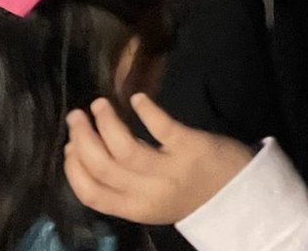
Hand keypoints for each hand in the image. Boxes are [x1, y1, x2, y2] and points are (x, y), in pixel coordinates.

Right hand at [64, 95, 253, 225]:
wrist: (239, 193)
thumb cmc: (190, 193)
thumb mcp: (151, 201)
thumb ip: (123, 186)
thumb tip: (86, 154)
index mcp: (135, 209)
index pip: (91, 193)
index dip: (74, 168)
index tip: (68, 145)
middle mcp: (149, 192)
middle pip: (103, 166)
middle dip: (83, 138)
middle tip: (76, 116)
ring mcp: (170, 169)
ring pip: (125, 147)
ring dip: (107, 122)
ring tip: (98, 104)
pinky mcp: (191, 146)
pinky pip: (161, 127)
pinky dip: (146, 111)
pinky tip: (137, 98)